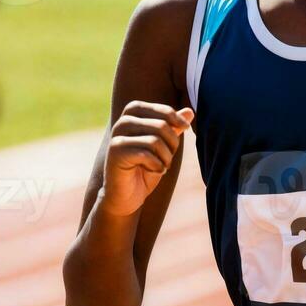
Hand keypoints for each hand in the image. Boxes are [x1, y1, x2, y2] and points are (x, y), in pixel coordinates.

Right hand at [101, 102, 192, 217]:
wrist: (126, 195)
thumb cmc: (144, 168)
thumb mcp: (163, 146)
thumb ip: (173, 127)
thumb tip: (190, 111)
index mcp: (133, 115)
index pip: (161, 110)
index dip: (176, 119)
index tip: (186, 128)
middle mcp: (123, 122)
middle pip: (161, 125)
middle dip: (173, 144)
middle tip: (169, 157)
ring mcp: (117, 137)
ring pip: (155, 140)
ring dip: (166, 157)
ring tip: (162, 165)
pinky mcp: (116, 152)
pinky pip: (146, 154)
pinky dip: (157, 166)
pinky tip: (154, 171)